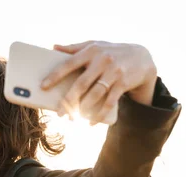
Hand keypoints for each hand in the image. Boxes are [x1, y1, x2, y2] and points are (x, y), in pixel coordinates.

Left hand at [41, 41, 157, 124]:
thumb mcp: (94, 45)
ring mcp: (114, 72)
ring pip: (95, 95)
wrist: (141, 57)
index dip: (55, 76)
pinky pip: (109, 102)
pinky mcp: (123, 83)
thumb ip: (74, 47)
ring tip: (74, 119)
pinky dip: (100, 115)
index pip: (69, 64)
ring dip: (83, 109)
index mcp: (91, 51)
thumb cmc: (111, 52)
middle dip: (68, 100)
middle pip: (81, 84)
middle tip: (59, 113)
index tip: (43, 87)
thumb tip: (53, 47)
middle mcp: (102, 60)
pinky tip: (91, 123)